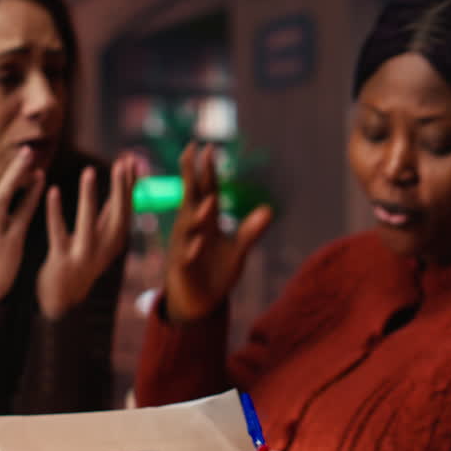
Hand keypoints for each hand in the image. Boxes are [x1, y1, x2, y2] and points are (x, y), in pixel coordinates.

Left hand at [36, 153, 137, 319]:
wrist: (63, 303)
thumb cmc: (81, 262)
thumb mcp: (100, 239)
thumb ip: (110, 213)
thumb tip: (125, 184)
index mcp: (115, 241)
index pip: (127, 208)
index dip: (130, 185)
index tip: (130, 160)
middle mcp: (104, 249)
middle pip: (116, 214)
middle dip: (120, 188)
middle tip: (122, 163)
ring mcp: (83, 256)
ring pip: (88, 223)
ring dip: (89, 196)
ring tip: (89, 171)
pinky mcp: (62, 261)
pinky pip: (59, 233)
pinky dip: (56, 212)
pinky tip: (53, 191)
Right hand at [163, 142, 272, 323]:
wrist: (200, 303)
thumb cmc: (216, 271)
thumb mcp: (238, 250)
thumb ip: (251, 230)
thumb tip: (269, 210)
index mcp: (206, 221)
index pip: (206, 190)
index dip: (207, 170)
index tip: (207, 147)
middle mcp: (192, 228)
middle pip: (191, 197)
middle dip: (191, 175)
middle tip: (191, 151)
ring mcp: (184, 246)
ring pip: (188, 226)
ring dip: (198, 213)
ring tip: (211, 200)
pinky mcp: (181, 268)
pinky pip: (185, 257)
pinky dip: (191, 250)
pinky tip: (198, 243)